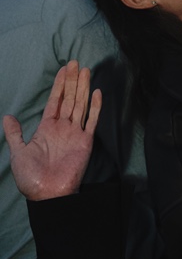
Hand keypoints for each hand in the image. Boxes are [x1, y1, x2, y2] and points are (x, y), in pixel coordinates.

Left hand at [3, 61, 101, 199]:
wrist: (47, 195)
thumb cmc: (30, 177)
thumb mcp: (18, 153)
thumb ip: (15, 134)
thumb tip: (7, 116)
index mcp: (47, 128)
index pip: (55, 101)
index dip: (59, 85)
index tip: (63, 70)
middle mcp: (62, 128)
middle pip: (69, 99)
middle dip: (72, 81)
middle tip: (75, 62)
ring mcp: (75, 133)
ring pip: (80, 105)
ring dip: (83, 88)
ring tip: (86, 70)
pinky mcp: (85, 142)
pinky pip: (92, 121)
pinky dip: (95, 107)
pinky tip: (97, 93)